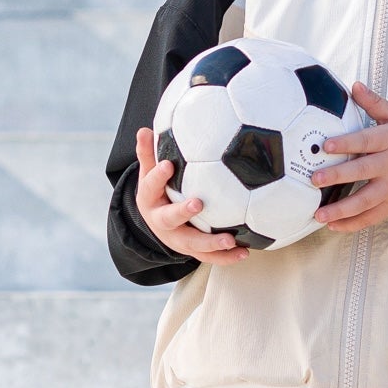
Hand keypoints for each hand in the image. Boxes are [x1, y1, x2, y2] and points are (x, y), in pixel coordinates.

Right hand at [134, 128, 248, 264]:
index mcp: (150, 200)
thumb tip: (143, 129)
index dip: (158, 176)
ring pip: (192, 244)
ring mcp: (177, 239)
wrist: (156, 223)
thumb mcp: (149, 174)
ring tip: (230, 241)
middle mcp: (161, 222)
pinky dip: (226, 257)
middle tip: (198, 203)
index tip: (168, 164)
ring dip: (212, 244)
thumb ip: (148, 153)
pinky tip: (244, 253)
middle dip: (182, 212)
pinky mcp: (191, 251)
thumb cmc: (158, 191)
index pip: (151, 186)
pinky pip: (209, 257)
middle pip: (169, 219)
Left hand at [314, 81, 387, 231]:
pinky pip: (371, 217)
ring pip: (366, 201)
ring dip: (341, 209)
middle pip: (363, 172)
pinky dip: (352, 224)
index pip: (366, 141)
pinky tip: (333, 225)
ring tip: (319, 214)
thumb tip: (354, 86)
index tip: (327, 146)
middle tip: (315, 179)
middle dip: (338, 177)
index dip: (347, 144)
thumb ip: (374, 103)